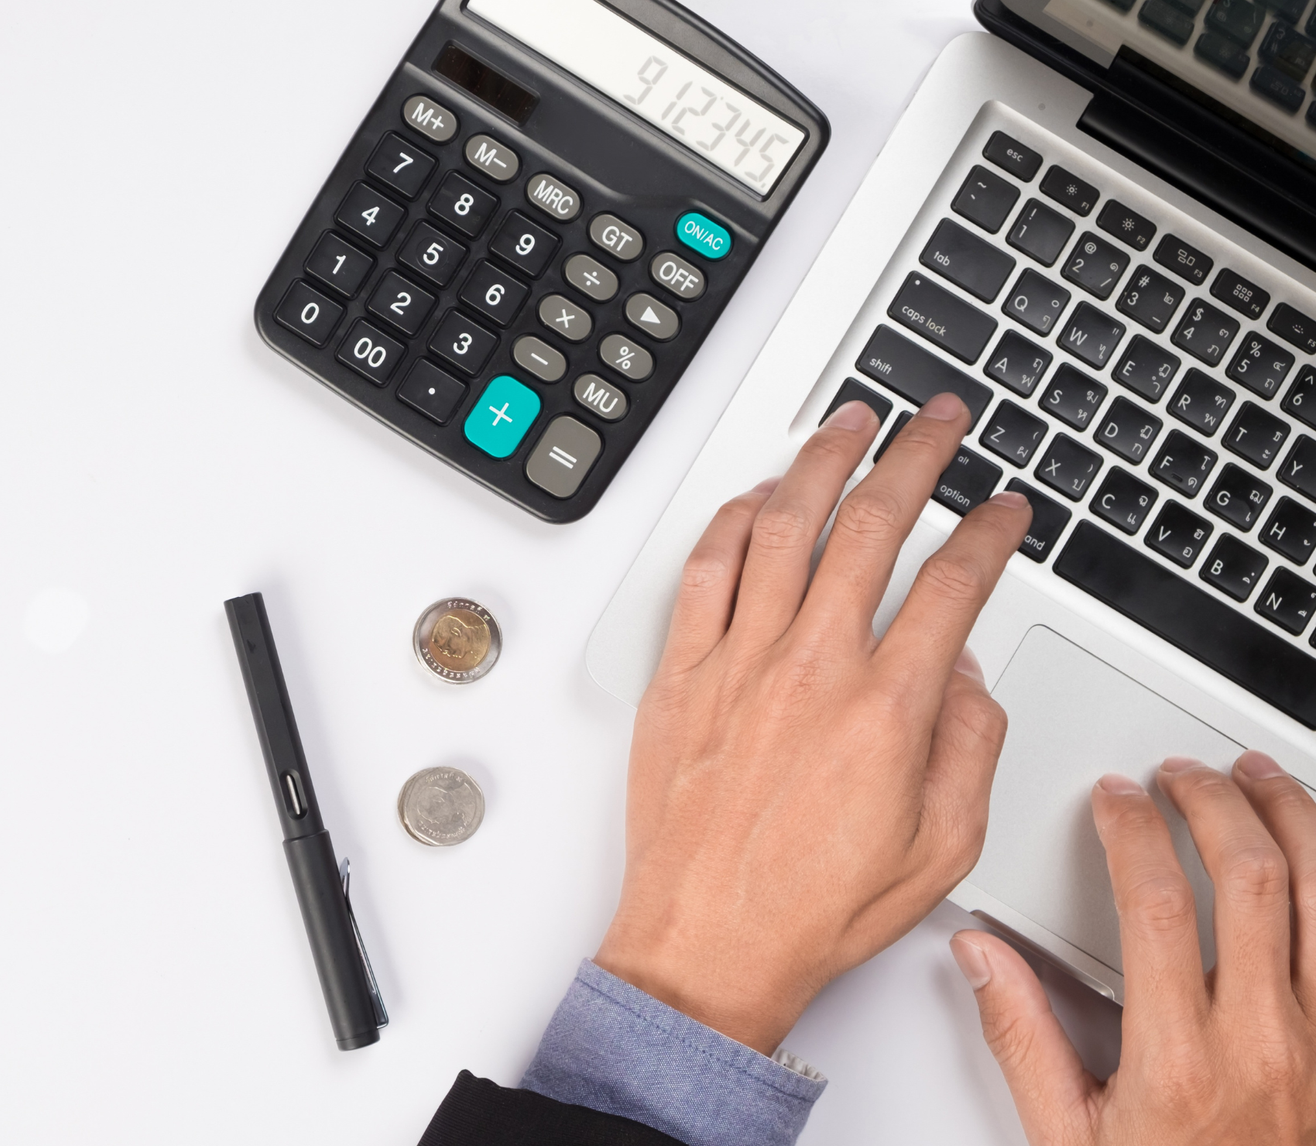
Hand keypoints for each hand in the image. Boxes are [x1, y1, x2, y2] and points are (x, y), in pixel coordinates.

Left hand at [595, 394, 1031, 1053]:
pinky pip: (703, 570)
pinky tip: (755, 496)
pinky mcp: (678, 675)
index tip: (1005, 510)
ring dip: (822, 461)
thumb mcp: (942, 845)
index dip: (990, 531)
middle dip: (916, 456)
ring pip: (781, 525)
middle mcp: (809, 669)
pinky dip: (731, 519)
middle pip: (871, 525)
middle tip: (938, 421)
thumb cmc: (811, 907)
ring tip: (851, 423)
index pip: (953, 584)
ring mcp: (736, 664)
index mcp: (885, 709)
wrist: (709, 943)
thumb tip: (964, 672)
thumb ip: (968, 744)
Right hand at [952, 753, 1315, 1143]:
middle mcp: (1266, 1042)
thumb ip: (1021, 1037)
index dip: (1133, 831)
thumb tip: (982, 959)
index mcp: (1181, 1058)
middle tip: (1181, 776)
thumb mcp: (1068, 1137)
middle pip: (1256, 878)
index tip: (1115, 799)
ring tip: (1261, 781)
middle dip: (1216, 803)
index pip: (1159, 903)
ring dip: (1297, 821)